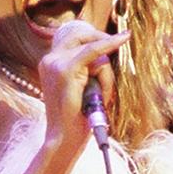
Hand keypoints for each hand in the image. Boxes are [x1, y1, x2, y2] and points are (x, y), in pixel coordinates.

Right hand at [37, 20, 130, 150]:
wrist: (64, 138)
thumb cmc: (75, 116)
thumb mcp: (78, 86)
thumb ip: (84, 67)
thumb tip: (104, 53)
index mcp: (49, 62)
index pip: (73, 38)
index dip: (93, 35)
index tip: (113, 35)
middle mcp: (49, 59)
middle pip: (82, 37)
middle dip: (102, 41)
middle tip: (121, 40)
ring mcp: (55, 63)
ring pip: (93, 50)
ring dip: (105, 72)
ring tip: (103, 96)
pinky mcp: (66, 69)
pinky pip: (93, 51)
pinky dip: (109, 44)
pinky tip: (123, 38)